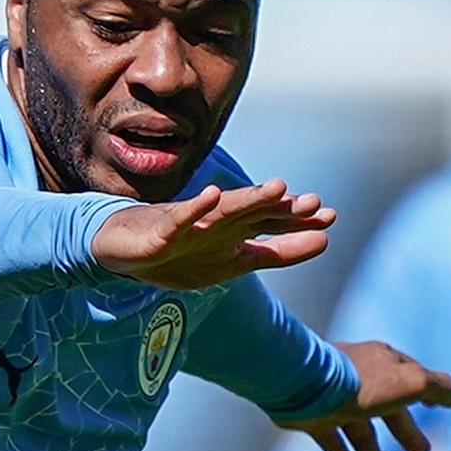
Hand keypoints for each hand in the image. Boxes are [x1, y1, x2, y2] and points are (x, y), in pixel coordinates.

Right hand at [90, 179, 336, 289]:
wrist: (121, 248)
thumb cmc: (179, 252)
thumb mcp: (232, 262)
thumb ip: (276, 253)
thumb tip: (326, 241)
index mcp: (236, 232)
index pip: (272, 225)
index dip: (299, 223)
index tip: (329, 218)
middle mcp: (217, 222)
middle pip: (254, 213)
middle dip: (280, 208)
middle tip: (311, 202)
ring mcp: (190, 224)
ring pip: (224, 210)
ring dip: (249, 199)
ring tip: (276, 188)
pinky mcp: (161, 228)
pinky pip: (179, 218)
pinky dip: (195, 208)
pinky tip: (211, 195)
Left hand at [282, 338, 450, 450]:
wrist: (304, 386)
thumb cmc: (363, 382)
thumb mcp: (411, 383)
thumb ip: (438, 388)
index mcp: (384, 362)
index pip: (412, 378)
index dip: (428, 393)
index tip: (442, 407)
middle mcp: (360, 379)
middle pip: (388, 411)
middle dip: (406, 433)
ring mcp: (335, 400)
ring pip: (362, 435)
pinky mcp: (313, 419)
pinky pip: (335, 445)